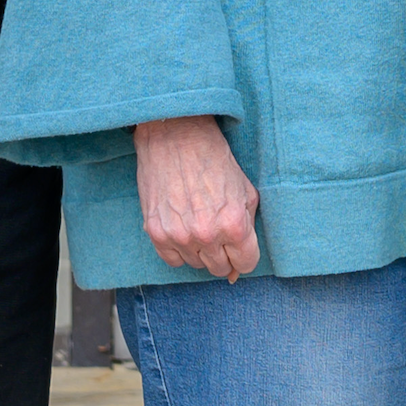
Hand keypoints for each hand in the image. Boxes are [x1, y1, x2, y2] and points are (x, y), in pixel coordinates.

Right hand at [134, 115, 260, 279]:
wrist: (176, 135)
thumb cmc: (215, 159)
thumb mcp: (245, 190)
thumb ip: (248, 228)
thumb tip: (237, 269)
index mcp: (234, 224)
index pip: (246, 264)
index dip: (245, 254)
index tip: (239, 245)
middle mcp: (207, 234)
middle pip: (220, 269)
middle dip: (224, 253)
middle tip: (218, 228)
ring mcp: (179, 236)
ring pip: (196, 265)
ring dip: (200, 250)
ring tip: (198, 221)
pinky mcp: (156, 232)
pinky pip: (172, 260)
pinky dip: (178, 249)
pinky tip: (182, 227)